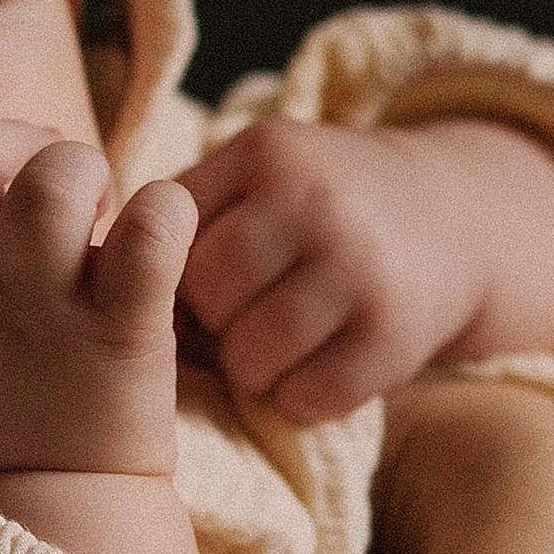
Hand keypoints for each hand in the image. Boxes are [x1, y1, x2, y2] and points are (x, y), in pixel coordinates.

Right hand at [0, 102, 197, 486]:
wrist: (42, 524)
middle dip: (13, 136)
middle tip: (52, 163)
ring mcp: (39, 313)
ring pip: (51, 184)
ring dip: (80, 167)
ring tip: (100, 199)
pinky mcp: (119, 336)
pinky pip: (149, 235)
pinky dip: (165, 208)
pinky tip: (163, 220)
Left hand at [176, 117, 553, 425]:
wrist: (449, 219)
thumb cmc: (317, 204)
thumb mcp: (257, 171)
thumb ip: (186, 208)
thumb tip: (104, 279)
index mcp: (267, 155)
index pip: (170, 234)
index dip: (169, 273)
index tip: (192, 283)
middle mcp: (318, 205)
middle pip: (210, 297)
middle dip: (210, 321)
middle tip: (232, 321)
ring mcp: (362, 272)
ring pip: (252, 357)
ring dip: (249, 367)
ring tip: (267, 347)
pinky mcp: (396, 338)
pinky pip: (308, 398)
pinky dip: (297, 398)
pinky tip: (310, 371)